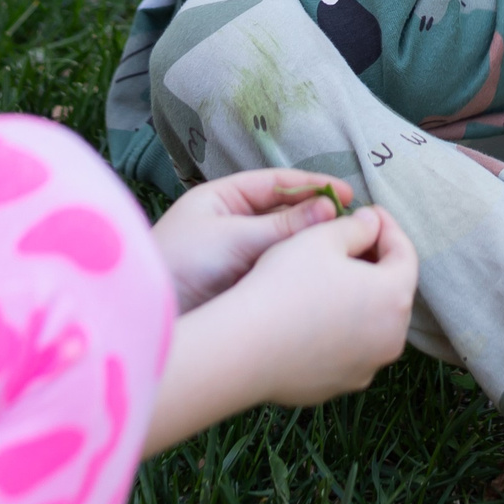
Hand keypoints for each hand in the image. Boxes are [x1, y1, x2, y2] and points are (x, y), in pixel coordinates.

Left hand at [150, 167, 354, 312]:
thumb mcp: (233, 238)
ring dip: (310, 247)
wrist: (148, 319)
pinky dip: (298, 272)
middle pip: (284, 214)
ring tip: (346, 252)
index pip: (276, 184)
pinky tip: (323, 278)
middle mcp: (231, 224)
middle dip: (317, 218)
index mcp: (222, 199)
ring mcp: (237, 257)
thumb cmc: (179, 265)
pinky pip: (277, 273)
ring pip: (284, 246)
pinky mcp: (242, 287)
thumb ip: (283, 226)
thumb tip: (331, 211)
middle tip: (355, 226)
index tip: (349, 195)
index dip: (313, 187)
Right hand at [224, 204, 418, 405]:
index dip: (387, 227)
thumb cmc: (284, 285)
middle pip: (392, 291)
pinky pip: (350, 348)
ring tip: (331, 277)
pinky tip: (313, 313)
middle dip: (375, 262)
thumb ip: (356, 226)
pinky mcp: (341, 384)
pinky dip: (341, 328)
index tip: (368, 212)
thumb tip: (371, 224)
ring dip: (359, 297)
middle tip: (351, 240)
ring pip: (372, 322)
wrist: (242, 349)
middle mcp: (391, 338)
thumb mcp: (321, 239)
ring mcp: (367, 367)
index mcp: (393, 297)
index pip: (405, 253)